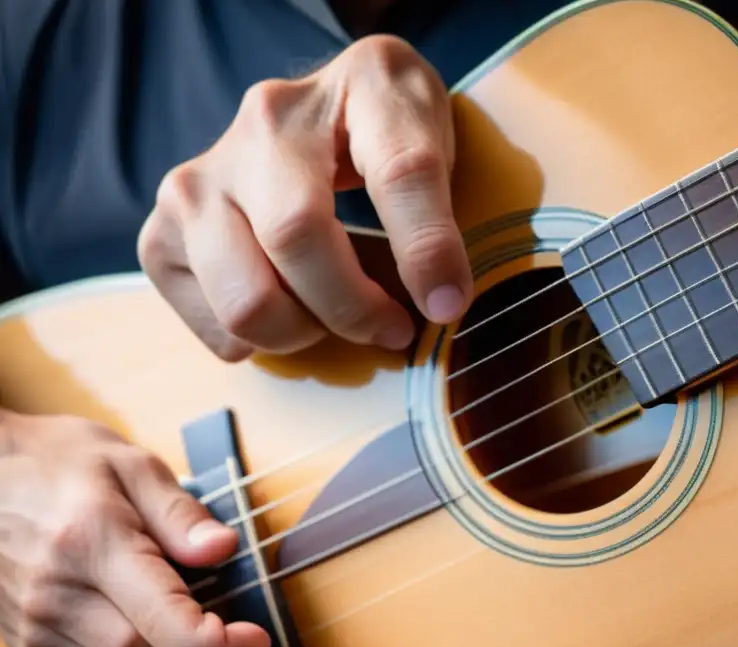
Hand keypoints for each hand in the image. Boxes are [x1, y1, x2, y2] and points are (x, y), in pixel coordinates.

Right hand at [0, 410, 269, 646]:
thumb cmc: (60, 461)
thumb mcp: (130, 463)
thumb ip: (179, 511)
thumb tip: (223, 548)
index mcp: (90, 543)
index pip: (161, 621)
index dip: (217, 645)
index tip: (256, 637)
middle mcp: (55, 595)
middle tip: (243, 645)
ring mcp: (35, 627)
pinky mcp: (27, 646)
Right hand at [137, 35, 472, 361]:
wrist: (309, 123)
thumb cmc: (380, 140)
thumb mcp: (432, 150)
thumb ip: (438, 216)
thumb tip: (443, 305)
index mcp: (360, 84)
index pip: (400, 169)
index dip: (427, 249)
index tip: (448, 304)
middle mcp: (265, 120)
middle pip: (298, 235)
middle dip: (354, 308)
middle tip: (389, 326)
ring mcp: (201, 177)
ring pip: (246, 299)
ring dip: (304, 332)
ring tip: (330, 316)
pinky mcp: (163, 232)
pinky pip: (218, 329)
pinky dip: (261, 344)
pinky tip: (285, 305)